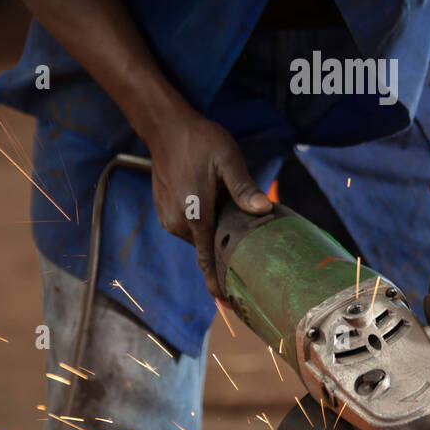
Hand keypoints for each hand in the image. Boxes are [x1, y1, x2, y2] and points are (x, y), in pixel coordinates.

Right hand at [146, 106, 270, 297]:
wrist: (166, 128)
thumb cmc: (200, 142)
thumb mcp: (228, 160)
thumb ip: (244, 188)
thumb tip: (264, 210)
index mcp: (195, 215)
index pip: (207, 259)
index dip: (216, 282)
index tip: (226, 302)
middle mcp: (178, 222)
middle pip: (207, 246)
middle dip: (226, 244)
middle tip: (248, 232)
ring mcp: (168, 217)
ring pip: (199, 236)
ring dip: (214, 230)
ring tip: (229, 209)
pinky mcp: (165, 211)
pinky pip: (189, 226)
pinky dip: (202, 222)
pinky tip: (213, 202)